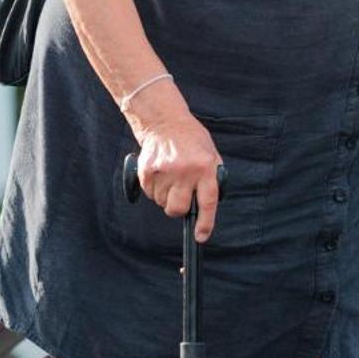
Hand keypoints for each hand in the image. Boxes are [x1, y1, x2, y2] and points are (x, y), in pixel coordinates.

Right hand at [132, 99, 224, 242]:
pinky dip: (154, 189)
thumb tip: (205, 207)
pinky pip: (149, 194)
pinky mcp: (147, 171)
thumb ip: (212, 178)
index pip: (207, 202)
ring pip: (162, 203)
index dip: (205, 223)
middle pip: (178, 209)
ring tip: (170, 176)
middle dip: (178, 209)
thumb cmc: (191, 139)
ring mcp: (164, 171)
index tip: (201, 236)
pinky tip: (160, 172)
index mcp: (205, 167)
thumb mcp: (210, 154)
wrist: (164, 121)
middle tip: (180, 195)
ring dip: (165, 196)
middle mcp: (185, 171)